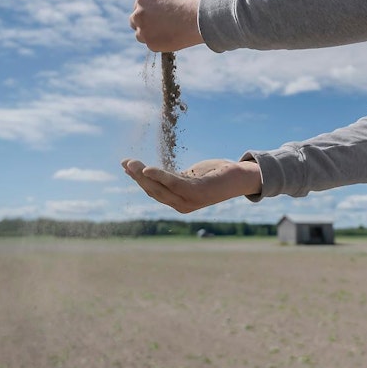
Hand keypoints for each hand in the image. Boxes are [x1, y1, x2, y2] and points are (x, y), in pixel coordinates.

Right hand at [121, 158, 262, 213]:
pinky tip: (147, 169)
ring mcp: (190, 201)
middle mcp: (182, 205)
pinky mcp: (198, 193)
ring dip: (143, 175)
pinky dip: (159, 176)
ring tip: (131, 163)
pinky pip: (174, 184)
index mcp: (179, 201)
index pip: (153, 191)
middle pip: (153, 190)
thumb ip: (175, 177)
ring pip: (160, 188)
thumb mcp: (191, 175)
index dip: (138, 179)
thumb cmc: (217, 174)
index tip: (126, 166)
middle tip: (124, 162)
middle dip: (136, 176)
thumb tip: (158, 171)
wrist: (242, 177)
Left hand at [129, 0, 202, 51]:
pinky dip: (159, 43)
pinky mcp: (150, 43)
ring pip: (140, 35)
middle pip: (134, 21)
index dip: (146, 14)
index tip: (154, 17)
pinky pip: (151, 45)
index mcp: (142, 0)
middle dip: (142, 24)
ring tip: (166, 33)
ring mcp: (143, 30)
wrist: (195, 19)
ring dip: (149, 35)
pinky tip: (171, 38)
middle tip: (155, 28)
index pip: (137, 8)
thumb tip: (151, 15)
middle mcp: (138, 14)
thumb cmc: (185, 7)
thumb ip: (154, 6)